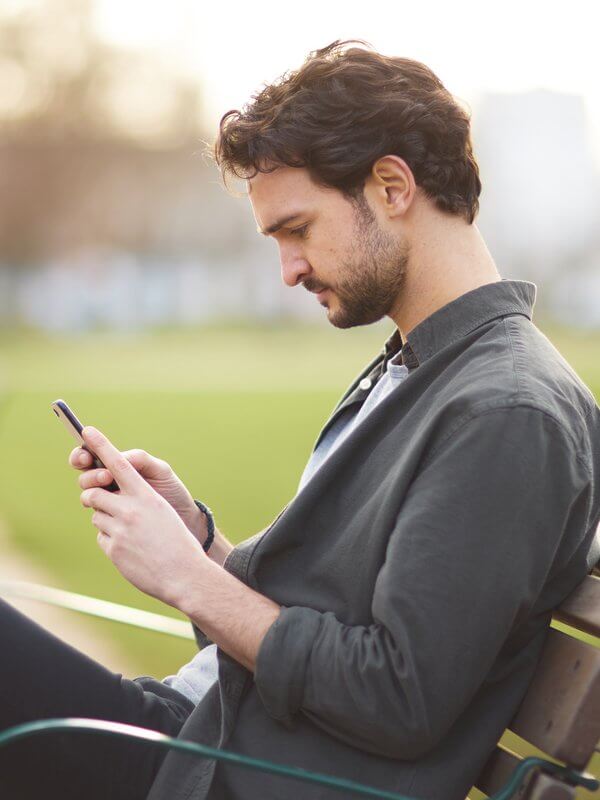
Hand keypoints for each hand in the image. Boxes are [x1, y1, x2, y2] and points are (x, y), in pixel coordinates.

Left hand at [78, 426, 207, 605]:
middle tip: (100, 500)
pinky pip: (101, 537)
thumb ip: (138, 500)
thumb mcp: (162, 511)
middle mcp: (130, 509)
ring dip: (106, 520)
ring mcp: (119, 530)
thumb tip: (111, 496)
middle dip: (93, 495)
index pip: (118, 463)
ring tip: (130, 533)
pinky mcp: (112, 549)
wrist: (184, 575)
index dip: (101, 445)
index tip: (86, 431)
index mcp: (146, 495)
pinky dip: (111, 540)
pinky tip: (130, 548)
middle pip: (94, 492)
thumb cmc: (177, 541)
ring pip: (96, 516)